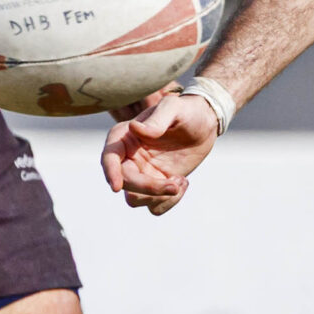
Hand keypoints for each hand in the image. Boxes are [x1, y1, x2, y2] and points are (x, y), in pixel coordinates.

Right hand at [101, 89, 221, 214]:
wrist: (204, 124)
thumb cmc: (186, 110)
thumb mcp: (174, 108)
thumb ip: (157, 119)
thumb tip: (135, 129)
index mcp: (125, 137)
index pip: (109, 157)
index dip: (110, 172)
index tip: (116, 186)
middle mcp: (129, 158)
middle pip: (124, 182)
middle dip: (148, 188)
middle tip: (175, 184)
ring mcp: (142, 174)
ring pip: (136, 199)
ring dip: (159, 197)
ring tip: (181, 181)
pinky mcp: (157, 186)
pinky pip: (154, 206)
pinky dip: (169, 202)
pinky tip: (183, 183)